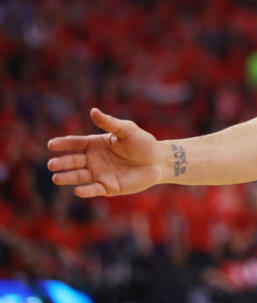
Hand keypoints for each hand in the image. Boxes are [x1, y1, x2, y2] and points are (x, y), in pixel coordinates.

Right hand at [47, 108, 162, 197]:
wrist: (159, 160)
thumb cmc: (143, 143)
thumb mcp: (127, 130)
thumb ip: (109, 123)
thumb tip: (93, 111)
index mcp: (96, 144)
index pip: (76, 144)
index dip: (63, 144)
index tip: (51, 144)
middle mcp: (94, 160)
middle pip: (74, 161)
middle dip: (62, 162)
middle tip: (52, 164)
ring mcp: (100, 174)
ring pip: (80, 176)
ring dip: (68, 177)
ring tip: (56, 177)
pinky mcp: (109, 187)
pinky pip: (94, 189)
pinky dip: (86, 191)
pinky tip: (77, 190)